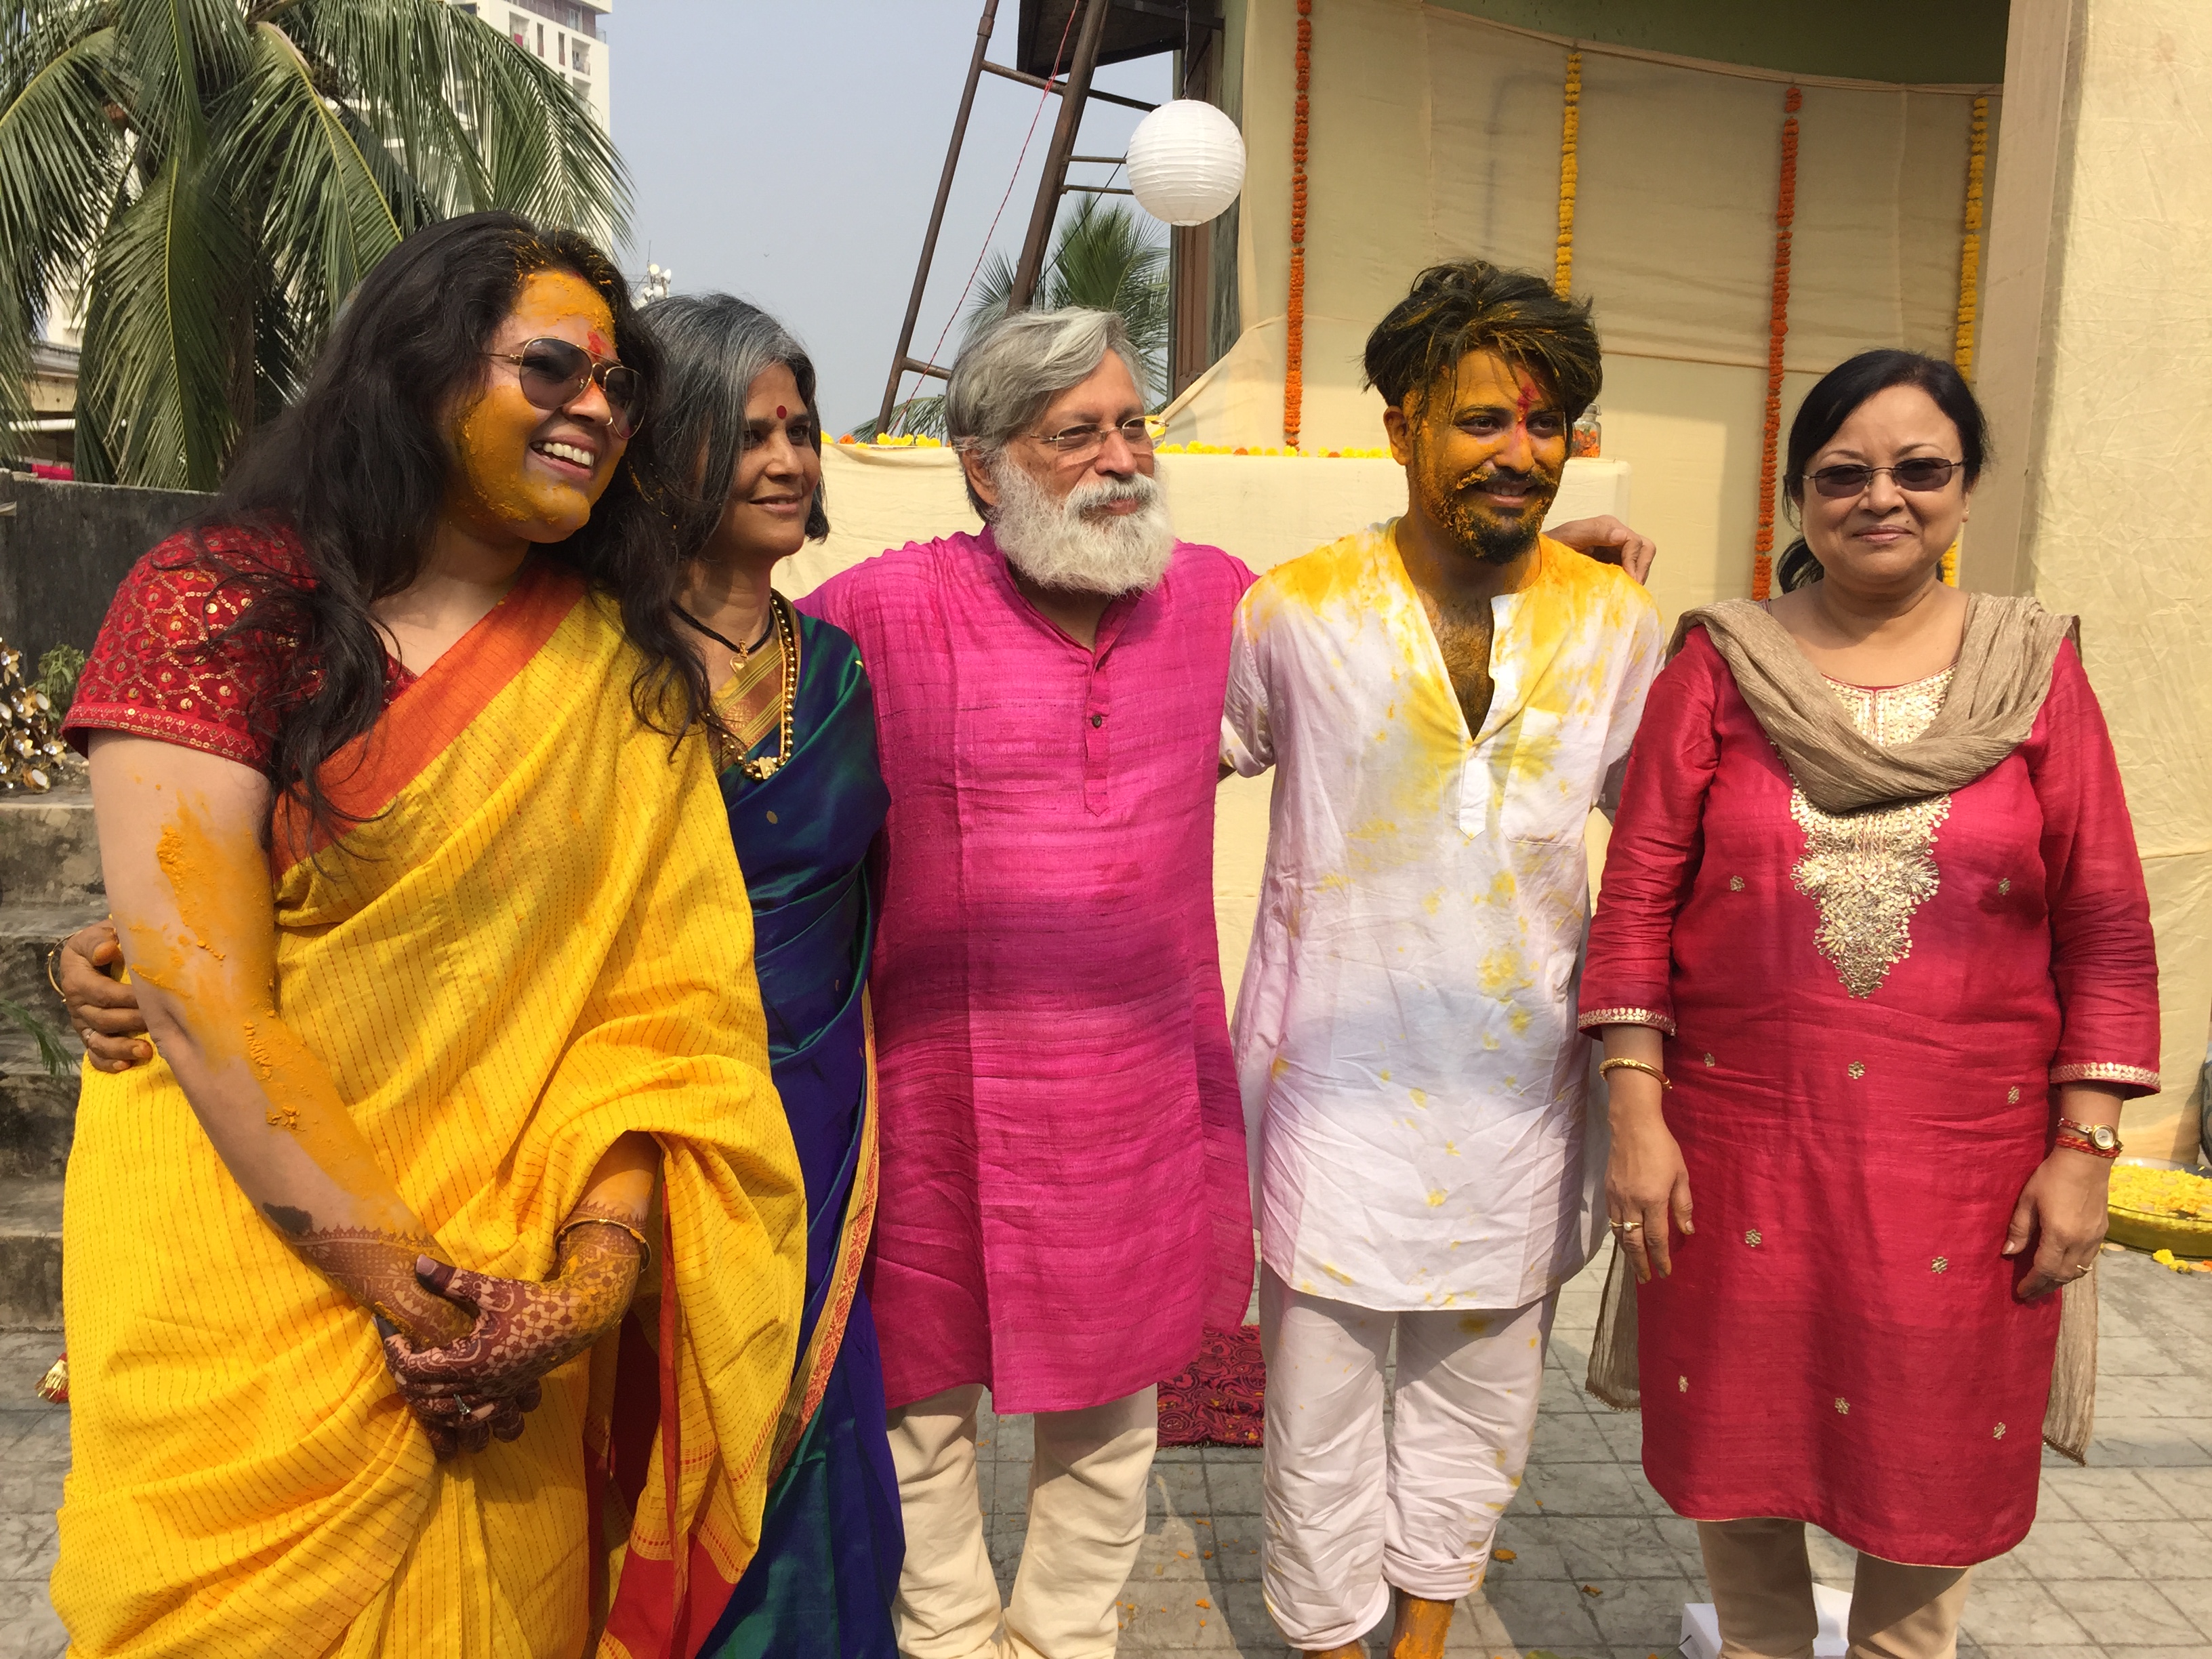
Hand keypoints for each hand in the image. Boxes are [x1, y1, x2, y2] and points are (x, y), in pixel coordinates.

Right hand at [56, 920, 152, 1072]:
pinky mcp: (91, 1035)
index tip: (150, 999)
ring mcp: (84, 1023)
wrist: (96, 955)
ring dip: (122, 1048)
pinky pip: (95, 1054)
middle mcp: (77, 1004)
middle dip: (131, 1022)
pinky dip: (109, 1063)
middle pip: (103, 1019)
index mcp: (78, 979)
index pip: (101, 992)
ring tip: (146, 1052)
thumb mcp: (99, 934)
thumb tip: (108, 949)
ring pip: (98, 1041)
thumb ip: (100, 939)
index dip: (125, 997)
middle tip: (159, 1023)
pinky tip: (127, 1066)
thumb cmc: (104, 943)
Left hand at [380, 1221, 643, 1449]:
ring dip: (425, 1402)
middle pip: (426, 1395)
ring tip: (415, 1382)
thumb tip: (417, 1264)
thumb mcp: (491, 1289)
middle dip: (404, 1378)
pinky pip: (474, 1419)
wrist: (574, 1319)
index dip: (397, 1354)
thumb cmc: (532, 1303)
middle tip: (397, 1355)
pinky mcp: (507, 1395)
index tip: (392, 1335)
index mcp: (471, 1360)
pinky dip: (454, 1416)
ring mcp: (495, 1394)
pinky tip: (449, 1403)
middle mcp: (480, 1384)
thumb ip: (452, 1280)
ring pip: (447, 1414)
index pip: (418, 1368)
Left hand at [1547, 515, 1657, 584]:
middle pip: (1645, 548)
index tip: (1630, 579)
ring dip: (1637, 575)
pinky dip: (1630, 580)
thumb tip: (1621, 535)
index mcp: (1608, 526)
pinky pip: (1631, 570)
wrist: (1541, 557)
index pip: (1635, 542)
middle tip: (1633, 587)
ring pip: (1641, 560)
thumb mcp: (1571, 536)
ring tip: (1627, 591)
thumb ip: (1596, 533)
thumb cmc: (1553, 544)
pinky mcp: (1613, 562)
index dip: (1634, 561)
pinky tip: (1621, 590)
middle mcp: (1617, 535)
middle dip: (1642, 567)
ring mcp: (1616, 549)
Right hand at [1605, 1095, 1692, 1281]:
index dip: (1661, 1259)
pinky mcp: (1607, 1191)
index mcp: (1652, 1200)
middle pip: (1634, 1243)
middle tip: (1646, 1279)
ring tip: (1635, 1265)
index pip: (1656, 1239)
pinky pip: (1612, 1220)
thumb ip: (1683, 1205)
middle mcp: (1631, 1203)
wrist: (1632, 1126)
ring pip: (1619, 1234)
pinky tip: (1624, 1239)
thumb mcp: (1681, 1175)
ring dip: (1628, 1253)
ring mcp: (1616, 1198)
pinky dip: (1618, 1235)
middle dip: (1640, 1264)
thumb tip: (1687, 1231)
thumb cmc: (1662, 1148)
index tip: (1665, 1273)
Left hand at [2004, 1149, 2111, 1299]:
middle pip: (2063, 1275)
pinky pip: (2088, 1259)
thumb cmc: (2052, 1176)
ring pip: (2078, 1270)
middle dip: (2045, 1287)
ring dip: (2061, 1280)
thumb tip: (2008, 1252)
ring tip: (2045, 1283)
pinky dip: (2074, 1268)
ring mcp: (2095, 1238)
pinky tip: (2064, 1265)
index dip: (2032, 1284)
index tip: (2021, 1292)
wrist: (2086, 1160)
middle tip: (2031, 1293)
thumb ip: (2019, 1229)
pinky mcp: (2102, 1232)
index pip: (2045, 1270)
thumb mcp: (2028, 1200)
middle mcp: (2080, 1241)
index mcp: (2060, 1234)